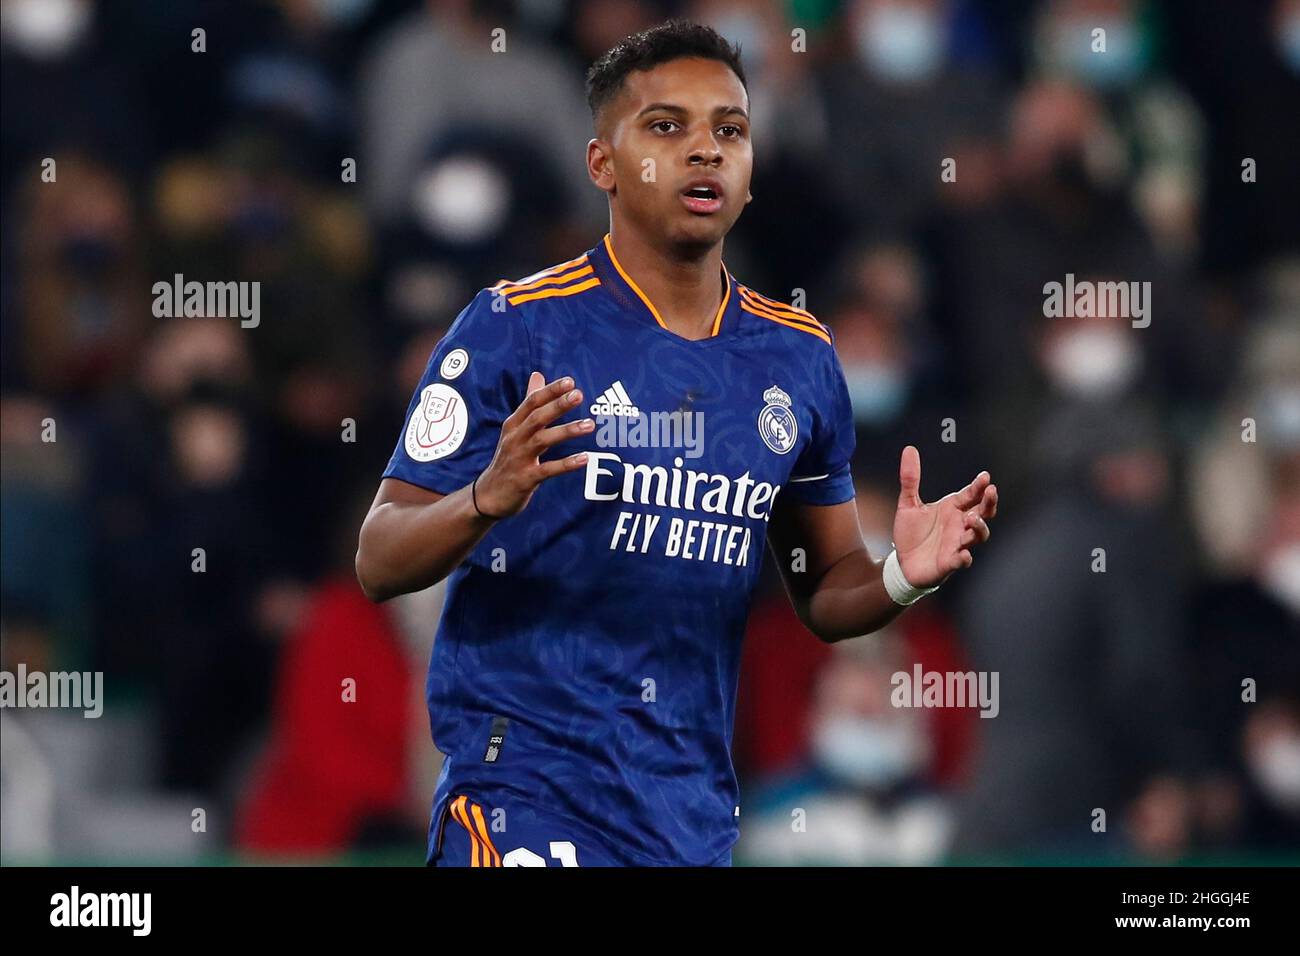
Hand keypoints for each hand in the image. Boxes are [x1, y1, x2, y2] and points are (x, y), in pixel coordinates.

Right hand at [474, 372, 593, 518]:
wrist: (489, 496)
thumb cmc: (508, 459)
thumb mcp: (515, 429)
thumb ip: (529, 403)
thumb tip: (538, 375)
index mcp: (513, 425)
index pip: (531, 402)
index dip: (550, 391)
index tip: (569, 381)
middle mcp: (515, 438)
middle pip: (536, 417)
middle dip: (557, 405)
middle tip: (578, 394)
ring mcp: (519, 459)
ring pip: (543, 440)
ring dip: (566, 431)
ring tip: (589, 425)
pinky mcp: (525, 479)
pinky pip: (548, 470)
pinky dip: (566, 464)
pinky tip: (584, 458)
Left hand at [892, 445, 997, 588]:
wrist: (902, 563)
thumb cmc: (911, 533)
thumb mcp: (908, 504)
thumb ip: (910, 479)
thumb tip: (909, 449)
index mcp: (953, 509)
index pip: (971, 495)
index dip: (979, 486)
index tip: (985, 476)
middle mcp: (960, 525)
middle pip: (983, 513)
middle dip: (989, 503)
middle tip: (991, 492)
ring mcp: (957, 544)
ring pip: (978, 536)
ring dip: (978, 527)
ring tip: (972, 518)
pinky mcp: (950, 562)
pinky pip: (962, 560)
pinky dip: (964, 557)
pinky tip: (964, 554)